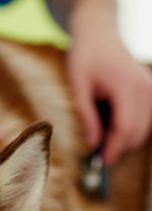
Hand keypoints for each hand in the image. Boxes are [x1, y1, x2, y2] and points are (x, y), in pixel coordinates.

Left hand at [67, 1, 151, 163]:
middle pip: (137, 133)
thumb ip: (85, 116)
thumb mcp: (76, 87)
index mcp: (126, 87)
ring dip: (123, 138)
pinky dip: (128, 127)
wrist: (99, 37)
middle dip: (117, 147)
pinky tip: (108, 124)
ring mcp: (150, 90)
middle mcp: (145, 89)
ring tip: (99, 136)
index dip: (113, 149)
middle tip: (95, 155)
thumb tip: (92, 145)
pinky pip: (144, 119)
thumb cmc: (84, 58)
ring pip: (142, 129)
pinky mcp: (150, 92)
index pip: (125, 128)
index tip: (100, 163)